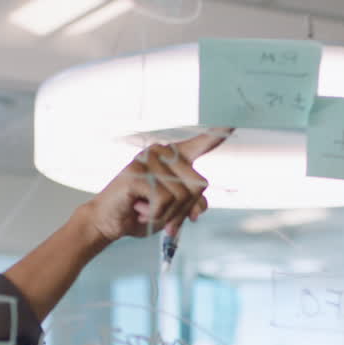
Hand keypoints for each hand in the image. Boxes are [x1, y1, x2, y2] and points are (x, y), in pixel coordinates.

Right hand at [82, 128, 232, 242]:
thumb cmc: (142, 213)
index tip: (234, 121)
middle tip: (162, 216)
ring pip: (181, 196)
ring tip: (146, 211)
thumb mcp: (174, 212)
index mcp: (174, 158)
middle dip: (184, 210)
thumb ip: (192, 206)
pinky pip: (163, 200)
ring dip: (167, 214)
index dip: (218, 133)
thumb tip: (199, 211)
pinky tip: (139, 209)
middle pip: (198, 186)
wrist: (109, 223)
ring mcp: (149, 159)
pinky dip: (155, 215)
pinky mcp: (138, 172)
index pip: (202, 143)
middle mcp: (163, 152)